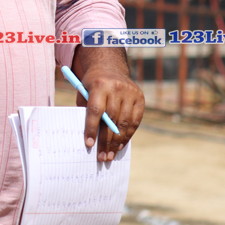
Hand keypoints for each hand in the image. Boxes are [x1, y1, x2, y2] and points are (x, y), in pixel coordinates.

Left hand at [73, 47, 143, 161]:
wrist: (109, 67)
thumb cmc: (92, 85)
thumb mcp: (83, 92)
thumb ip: (85, 111)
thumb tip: (89, 138)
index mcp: (99, 85)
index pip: (96, 110)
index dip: (92, 128)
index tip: (89, 144)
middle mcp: (117, 88)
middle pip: (111, 119)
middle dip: (106, 141)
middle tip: (102, 156)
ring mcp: (130, 93)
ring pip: (124, 123)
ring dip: (117, 142)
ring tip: (110, 155)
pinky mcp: (140, 98)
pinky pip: (134, 121)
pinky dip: (127, 135)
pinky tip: (120, 145)